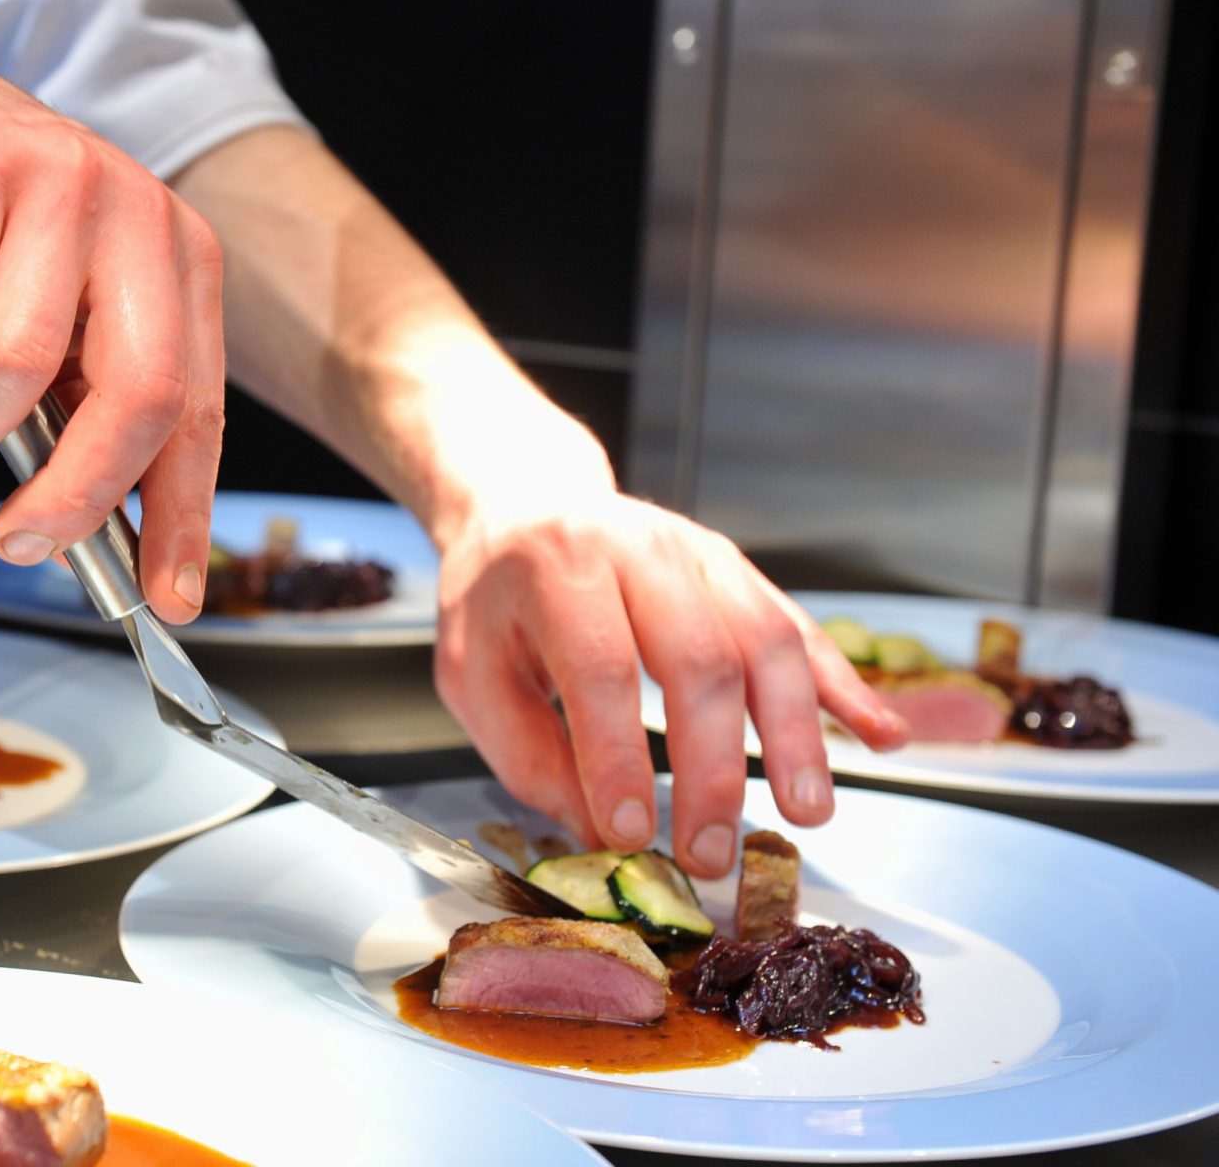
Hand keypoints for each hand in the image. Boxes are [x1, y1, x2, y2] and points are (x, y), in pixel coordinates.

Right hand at [0, 29, 222, 622]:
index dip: (181, 515)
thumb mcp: (59, 324)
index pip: (197, 413)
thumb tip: (91, 542)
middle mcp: (138, 215)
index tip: (167, 598)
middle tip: (18, 541)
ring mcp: (60, 177)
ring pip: (15, 361)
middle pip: (135, 393)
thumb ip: (84, 416)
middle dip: (72, 496)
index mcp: (181, 266)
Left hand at [432, 487, 907, 878]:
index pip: (601, 667)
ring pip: (766, 642)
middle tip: (711, 852)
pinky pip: (800, 628)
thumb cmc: (496, 598)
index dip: (620, 754)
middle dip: (713, 767)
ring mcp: (698, 555)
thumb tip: (602, 839)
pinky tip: (882, 737)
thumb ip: (530, 756)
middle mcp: (640, 550)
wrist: (524, 501)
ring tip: (806, 812)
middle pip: (699, 658)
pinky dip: (847, 686)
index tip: (629, 833)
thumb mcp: (472, 673)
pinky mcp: (738, 570)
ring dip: (795, 734)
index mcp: (557, 569)